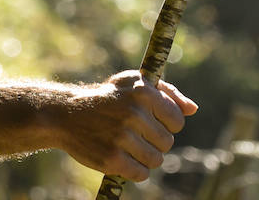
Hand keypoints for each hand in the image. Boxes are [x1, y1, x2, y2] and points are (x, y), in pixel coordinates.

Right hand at [57, 71, 197, 181]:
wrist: (65, 114)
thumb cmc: (106, 97)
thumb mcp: (132, 83)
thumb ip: (166, 93)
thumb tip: (193, 109)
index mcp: (143, 92)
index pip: (177, 121)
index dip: (166, 124)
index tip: (150, 121)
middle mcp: (134, 113)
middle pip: (167, 143)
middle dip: (154, 141)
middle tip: (135, 133)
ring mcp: (122, 137)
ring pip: (156, 160)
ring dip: (144, 157)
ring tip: (127, 146)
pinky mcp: (112, 158)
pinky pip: (141, 174)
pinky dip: (134, 170)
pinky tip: (121, 157)